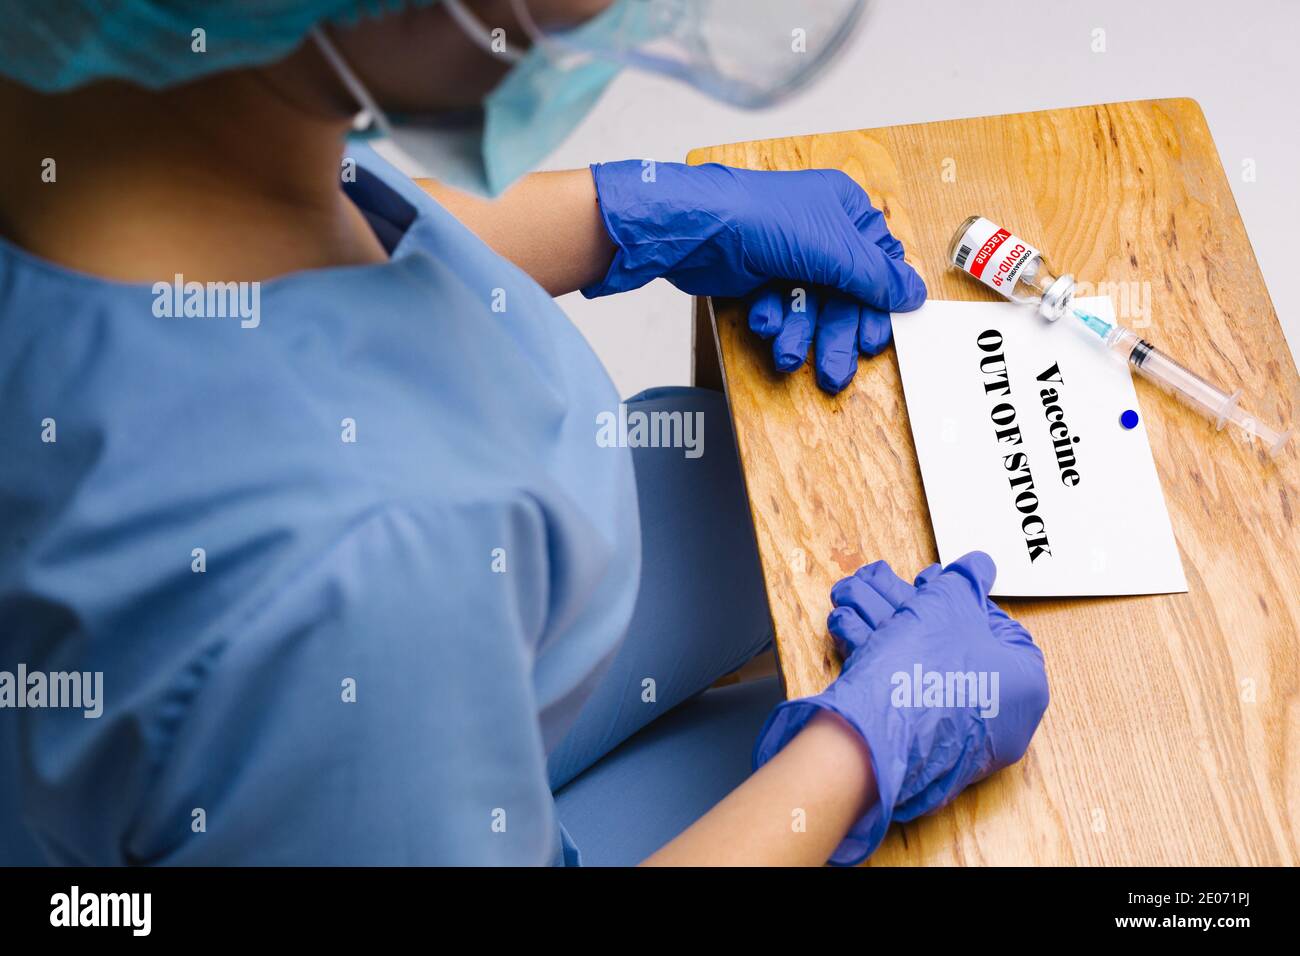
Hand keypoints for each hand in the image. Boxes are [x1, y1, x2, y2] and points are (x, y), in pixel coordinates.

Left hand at [582, 161, 926, 392]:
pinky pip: (779, 306)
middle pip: (843, 293)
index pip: (878, 263)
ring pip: (809, 306)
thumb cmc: (763, 220)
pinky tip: (763, 321)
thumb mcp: (832, 250)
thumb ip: (874, 277)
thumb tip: (914, 294)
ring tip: (784, 354)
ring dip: (798, 333)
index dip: (877, 305)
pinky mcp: (759, 274)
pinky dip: (772, 318)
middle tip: (834, 372)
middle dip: (834, 334)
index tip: (875, 339)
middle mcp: (819, 230)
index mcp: (845, 210)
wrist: (695, 230)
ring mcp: (787, 253)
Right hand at [754, 552, 1048, 864]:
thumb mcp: (950, 601)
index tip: (929, 583)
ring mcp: (958, 736)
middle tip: (885, 587)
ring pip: (918, 662)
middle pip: (951, 643)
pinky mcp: (918, 744)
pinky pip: (901, 689)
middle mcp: (998, 715)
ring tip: (849, 596)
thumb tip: (980, 565)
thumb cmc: (928, 665)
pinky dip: (877, 657)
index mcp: (1024, 681)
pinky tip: (846, 628)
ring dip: (880, 623)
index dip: (959, 596)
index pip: (998, 626)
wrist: (876, 734)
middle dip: (908, 607)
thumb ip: (967, 579)